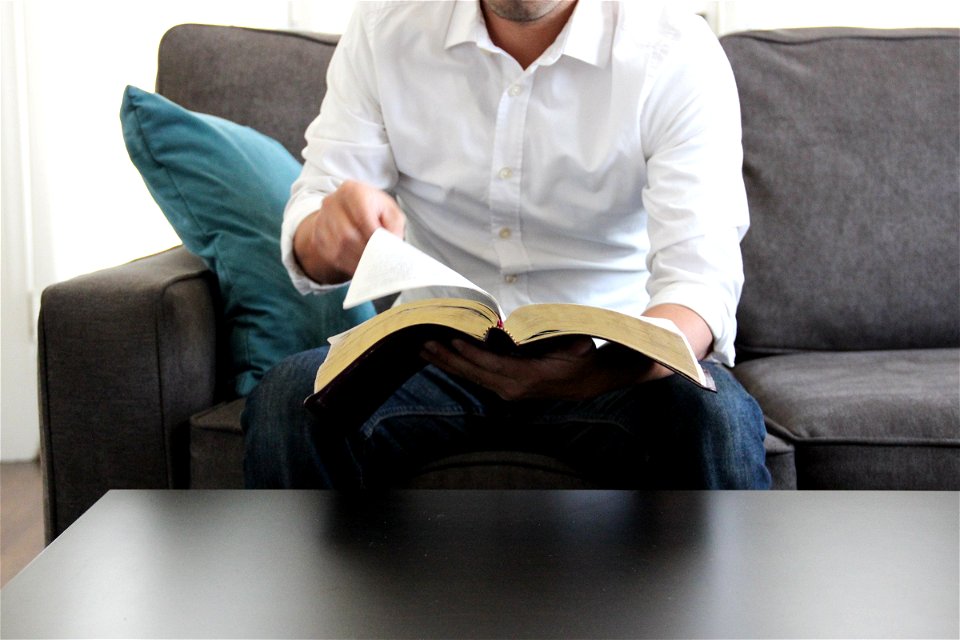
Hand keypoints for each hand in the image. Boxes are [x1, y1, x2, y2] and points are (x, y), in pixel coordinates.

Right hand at [293, 180, 405, 283]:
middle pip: (348, 235)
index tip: (385, 251)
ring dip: (356, 260)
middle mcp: (332, 202)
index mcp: (353, 191)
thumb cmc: (375, 211)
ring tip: (371, 265)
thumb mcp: (391, 213)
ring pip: (338, 247)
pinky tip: (359, 265)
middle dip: (365, 252)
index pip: (362, 218)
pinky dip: (347, 264)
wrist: (350, 211)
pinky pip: (331, 254)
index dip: (374, 238)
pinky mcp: (318, 235)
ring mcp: (322, 218)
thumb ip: (394, 227)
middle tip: (378, 262)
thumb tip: (391, 247)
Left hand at [420, 335, 668, 401]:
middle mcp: (511, 388)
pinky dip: (457, 365)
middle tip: (424, 344)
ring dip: (446, 363)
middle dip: (447, 358)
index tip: (452, 341)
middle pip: (473, 372)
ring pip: (470, 376)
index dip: (472, 353)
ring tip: (423, 350)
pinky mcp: (502, 387)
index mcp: (527, 377)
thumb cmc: (580, 359)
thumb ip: (570, 345)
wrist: (586, 382)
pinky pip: (475, 376)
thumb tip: (573, 344)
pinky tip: (441, 356)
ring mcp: (505, 390)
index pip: (493, 364)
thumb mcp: (579, 348)